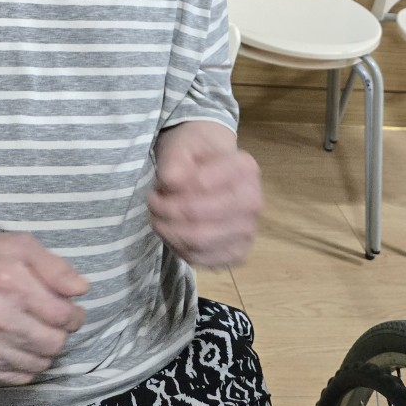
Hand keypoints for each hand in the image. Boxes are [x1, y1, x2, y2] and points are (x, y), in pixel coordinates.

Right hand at [0, 231, 88, 384]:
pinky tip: (16, 341)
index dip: (74, 314)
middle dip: (61, 333)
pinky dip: (26, 362)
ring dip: (44, 349)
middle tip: (53, 321)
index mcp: (8, 283)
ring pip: (39, 363)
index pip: (62, 316)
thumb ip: (55, 266)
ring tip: (33, 329)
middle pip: (54, 344)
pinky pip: (19, 376)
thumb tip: (81, 290)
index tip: (70, 310)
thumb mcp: (21, 245)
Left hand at [147, 126, 261, 268]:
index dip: (170, 189)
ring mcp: (248, 230)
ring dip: (168, 231)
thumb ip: (174, 160)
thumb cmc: (195, 154)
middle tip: (152, 203)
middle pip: (197, 216)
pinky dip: (179, 248)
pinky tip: (173, 233)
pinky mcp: (238, 253)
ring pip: (198, 241)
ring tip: (158, 217)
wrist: (210, 166)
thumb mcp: (181, 146)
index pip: (200, 185)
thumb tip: (170, 181)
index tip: (158, 186)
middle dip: (166, 212)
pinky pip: (201, 260)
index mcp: (244, 168)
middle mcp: (253, 201)